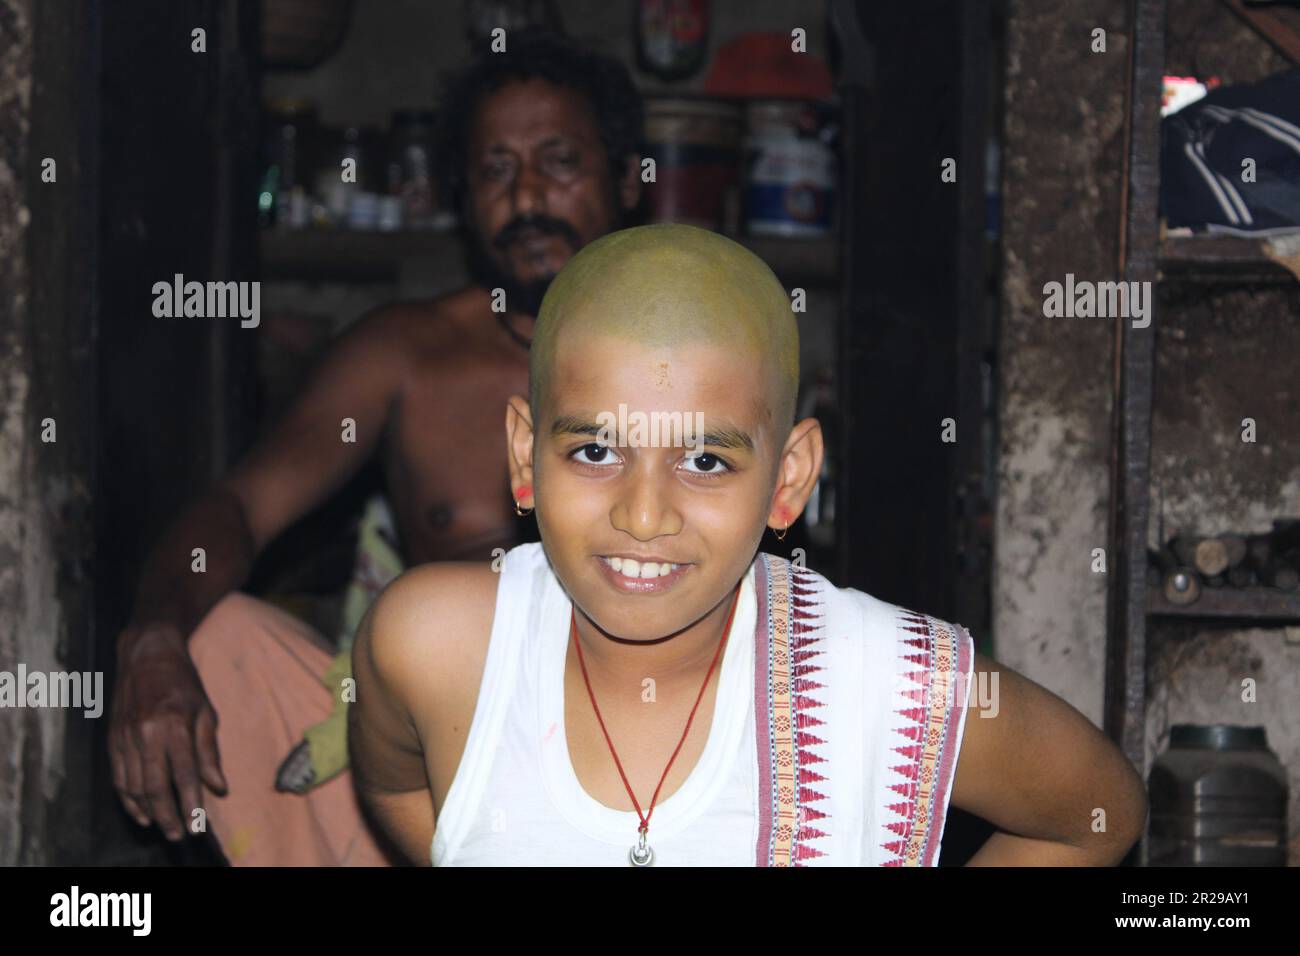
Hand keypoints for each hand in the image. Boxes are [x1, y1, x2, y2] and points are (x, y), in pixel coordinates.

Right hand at [109, 624, 227, 840]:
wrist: (146, 655)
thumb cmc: (184, 683)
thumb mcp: (206, 711)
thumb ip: (210, 751)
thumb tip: (218, 787)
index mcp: (174, 724)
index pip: (184, 773)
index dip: (191, 802)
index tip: (198, 823)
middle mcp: (146, 733)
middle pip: (155, 786)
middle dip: (168, 815)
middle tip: (179, 834)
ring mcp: (125, 737)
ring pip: (134, 786)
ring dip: (148, 811)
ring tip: (163, 827)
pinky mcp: (112, 739)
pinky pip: (118, 777)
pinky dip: (128, 799)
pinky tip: (141, 812)